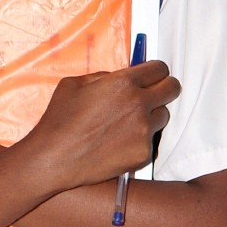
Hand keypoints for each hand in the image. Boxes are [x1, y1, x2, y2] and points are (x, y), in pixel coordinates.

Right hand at [25, 61, 179, 190]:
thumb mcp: (75, 84)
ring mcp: (144, 130)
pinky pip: (151, 140)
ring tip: (127, 124)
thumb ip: (104, 77)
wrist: (54, 158)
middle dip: (164, 88)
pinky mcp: (144, 153)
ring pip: (164, 116)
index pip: (159, 69)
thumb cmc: (59, 120)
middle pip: (172, 88)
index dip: (156, 71)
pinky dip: (139, 140)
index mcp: (123, 83)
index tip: (152, 77)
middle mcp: (139, 104)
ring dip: (152, 116)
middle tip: (153, 94)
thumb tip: (120, 78)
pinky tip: (118, 144)